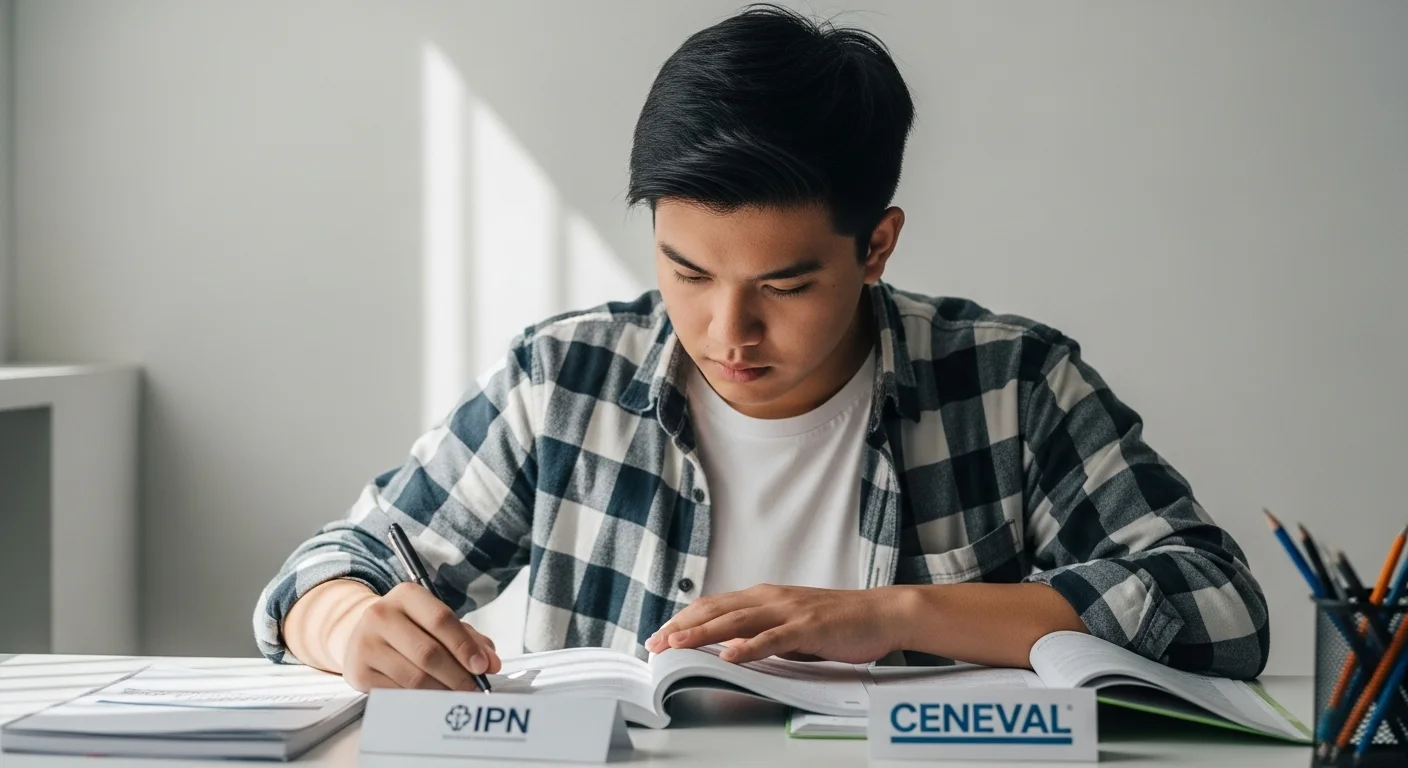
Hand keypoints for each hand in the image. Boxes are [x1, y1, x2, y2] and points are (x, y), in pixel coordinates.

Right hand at [341, 582, 500, 691]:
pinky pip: (398, 693)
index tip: (482, 667)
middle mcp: (381, 615)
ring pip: (414, 677)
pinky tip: (431, 699)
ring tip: (455, 695)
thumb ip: (468, 638)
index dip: (464, 646)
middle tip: (473, 689)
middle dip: (457, 675)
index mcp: (407, 595)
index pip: (441, 620)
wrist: (360, 634)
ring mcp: (366, 643)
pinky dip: (420, 700)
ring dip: (441, 691)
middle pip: (428, 653)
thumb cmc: (408, 627)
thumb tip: (491, 663)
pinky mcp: (358, 671)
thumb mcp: (435, 621)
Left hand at [643, 584, 907, 663]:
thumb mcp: (790, 625)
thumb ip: (762, 632)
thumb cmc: (838, 622)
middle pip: (716, 610)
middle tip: (654, 643)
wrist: (881, 613)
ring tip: (677, 646)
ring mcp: (788, 611)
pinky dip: (749, 646)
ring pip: (736, 621)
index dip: (684, 620)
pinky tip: (730, 655)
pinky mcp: (807, 627)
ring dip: (703, 634)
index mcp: (764, 596)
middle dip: (681, 627)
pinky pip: (773, 638)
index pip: (714, 606)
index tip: (660, 635)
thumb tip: (733, 647)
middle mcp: (771, 597)